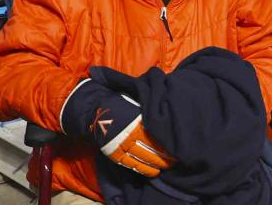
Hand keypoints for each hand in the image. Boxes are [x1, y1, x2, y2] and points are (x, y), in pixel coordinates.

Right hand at [61, 79, 175, 176]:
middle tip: (174, 159)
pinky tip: (154, 171)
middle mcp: (132, 134)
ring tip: (167, 165)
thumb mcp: (136, 100)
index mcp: (139, 120)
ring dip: (157, 163)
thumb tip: (166, 106)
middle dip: (165, 156)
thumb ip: (149, 107)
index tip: (176, 147)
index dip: (168, 144)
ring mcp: (123, 145)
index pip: (157, 136)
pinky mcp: (116, 154)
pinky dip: (144, 169)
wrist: (95, 110)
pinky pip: (133, 164)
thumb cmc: (119, 102)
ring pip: (144, 158)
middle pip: (153, 149)